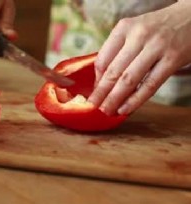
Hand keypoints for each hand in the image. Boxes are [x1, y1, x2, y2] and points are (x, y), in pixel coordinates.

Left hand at [88, 1, 190, 115]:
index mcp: (124, 28)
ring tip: (106, 111)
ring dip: (115, 99)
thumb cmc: (157, 28)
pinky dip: (135, 100)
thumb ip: (118, 52)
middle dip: (101, 93)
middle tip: (93, 107)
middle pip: (113, 71)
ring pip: (129, 79)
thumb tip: (101, 81)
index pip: (102, 58)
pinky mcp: (172, 59)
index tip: (94, 92)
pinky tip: (125, 109)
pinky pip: (150, 85)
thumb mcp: (133, 31)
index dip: (96, 79)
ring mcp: (156, 47)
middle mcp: (138, 35)